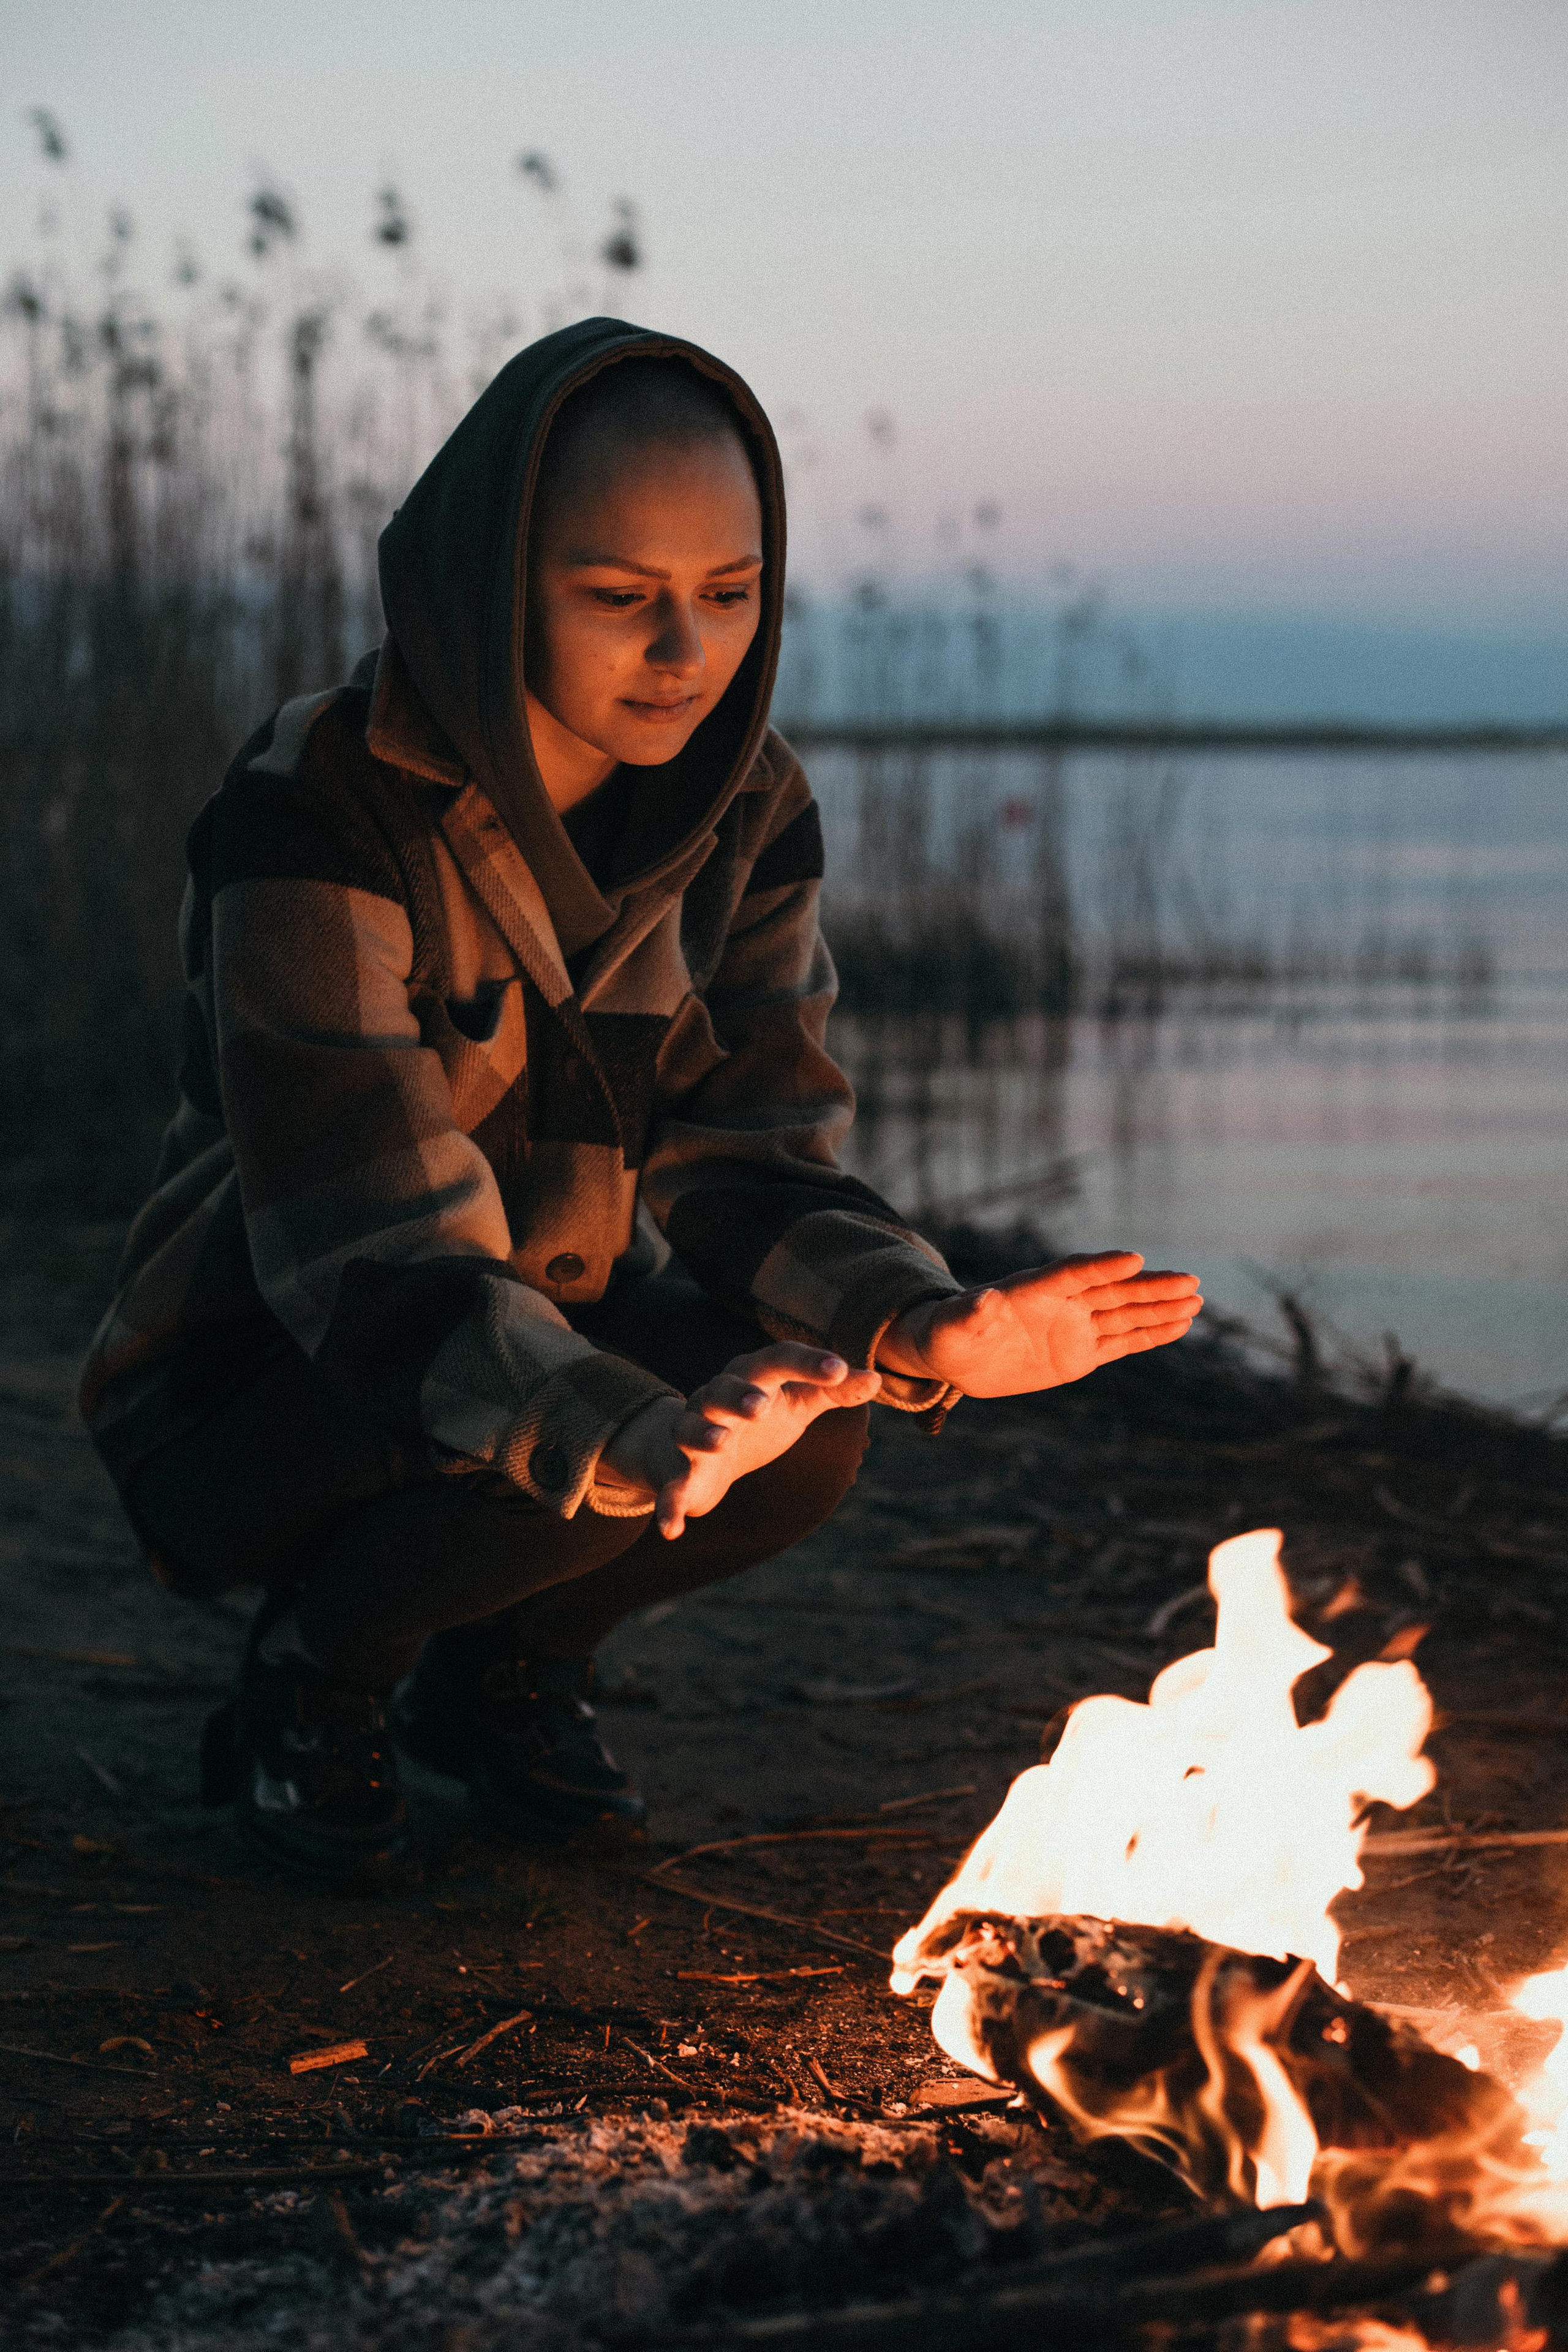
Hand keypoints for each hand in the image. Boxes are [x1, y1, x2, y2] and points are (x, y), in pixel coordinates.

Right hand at [600, 1343, 881, 1538]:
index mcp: (750, 1376)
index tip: (840, 1370)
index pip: (778, 1360)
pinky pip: (670, 1489)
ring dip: (702, 1434)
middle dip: (740, 1397)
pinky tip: (672, 1529)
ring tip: (719, 1442)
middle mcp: (715, 1399)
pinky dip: (669, 1506)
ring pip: (690, 1428)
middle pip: (723, 1390)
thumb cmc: (756, 1419)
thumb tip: (875, 1380)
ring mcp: (692, 1434)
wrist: (688, 1448)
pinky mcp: (678, 1474)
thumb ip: (831, 1390)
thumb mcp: (796, 1402)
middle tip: (761, 1405)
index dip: (808, 1363)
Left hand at [878, 1253, 1201, 1395]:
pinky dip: (1151, 1334)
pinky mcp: (1081, 1352)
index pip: (1074, 1273)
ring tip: (1196, 1299)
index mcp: (1033, 1289)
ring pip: (1125, 1314)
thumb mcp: (954, 1327)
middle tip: (1190, 1280)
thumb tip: (985, 1300)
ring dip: (1160, 1307)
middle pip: (1112, 1290)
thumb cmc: (950, 1334)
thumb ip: (971, 1314)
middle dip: (1150, 1286)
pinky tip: (1181, 1324)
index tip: (1134, 1259)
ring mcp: (1075, 1326)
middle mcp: (1062, 1303)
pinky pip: (1122, 1341)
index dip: (1102, 1266)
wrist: (958, 1356)